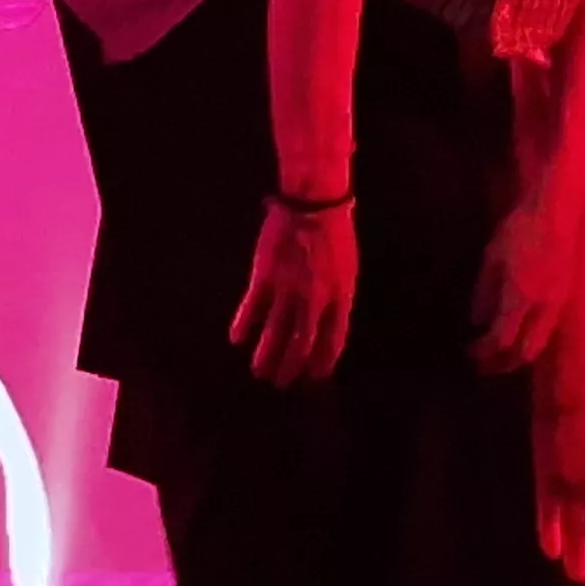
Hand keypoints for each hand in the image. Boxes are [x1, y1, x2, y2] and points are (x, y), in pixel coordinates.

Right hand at [227, 202, 356, 386]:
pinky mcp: (265, 276)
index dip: (324, 361)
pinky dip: (244, 325)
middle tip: (282, 382)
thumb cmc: (336, 232)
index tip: (316, 376)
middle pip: (303, 343)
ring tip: (259, 371)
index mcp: (340, 297)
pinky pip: (253, 307)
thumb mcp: (348, 267)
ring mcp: (289, 290)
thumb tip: (328, 321)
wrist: (314, 204)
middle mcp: (315, 301)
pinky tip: (236, 339)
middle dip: (292, 366)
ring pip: (276, 331)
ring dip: (267, 354)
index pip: (334, 340)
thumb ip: (338, 296)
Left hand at [475, 131, 584, 370]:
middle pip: (524, 352)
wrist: (562, 211)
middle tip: (484, 365)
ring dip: (518, 354)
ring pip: (540, 343)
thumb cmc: (522, 228)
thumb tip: (477, 320)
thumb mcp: (493, 256)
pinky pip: (548, 329)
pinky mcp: (566, 296)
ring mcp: (559, 303)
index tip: (469, 353)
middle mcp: (543, 308)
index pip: (501, 340)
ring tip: (499, 354)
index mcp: (520, 298)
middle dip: (503, 364)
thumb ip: (484, 291)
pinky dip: (531, 339)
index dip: (483, 352)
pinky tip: (519, 332)